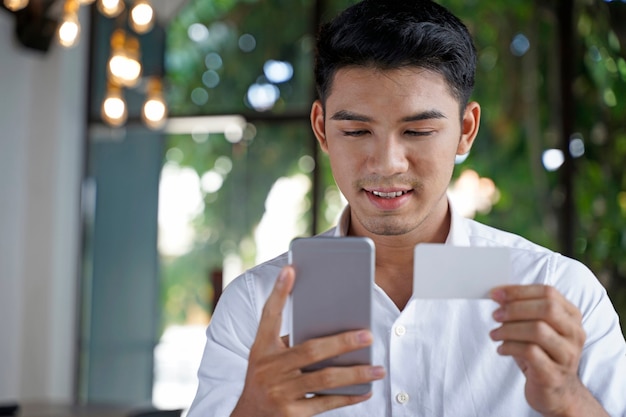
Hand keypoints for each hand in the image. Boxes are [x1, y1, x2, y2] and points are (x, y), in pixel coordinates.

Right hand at [231, 266, 385, 416]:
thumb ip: (290, 340)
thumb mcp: (267, 357)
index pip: (269, 316)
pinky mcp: (291, 414)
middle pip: (310, 351)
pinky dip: (348, 397)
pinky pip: (325, 403)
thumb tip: (331, 326)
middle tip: (368, 335)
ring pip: (324, 379)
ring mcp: (279, 392)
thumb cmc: (265, 378)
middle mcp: (268, 368)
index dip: (279, 292)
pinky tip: (365, 390)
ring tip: (378, 368)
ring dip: (355, 373)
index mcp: (261, 348)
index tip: (291, 270)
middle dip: (342, 342)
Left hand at [489, 285, 606, 416]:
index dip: (519, 291)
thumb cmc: (541, 353)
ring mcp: (567, 355)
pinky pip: (530, 352)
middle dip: (515, 308)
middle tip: (495, 315)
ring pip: (538, 330)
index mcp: (571, 316)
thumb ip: (522, 310)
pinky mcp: (554, 374)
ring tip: (494, 334)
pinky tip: (501, 349)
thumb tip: (498, 295)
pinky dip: (510, 347)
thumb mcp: (535, 328)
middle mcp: (574, 333)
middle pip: (547, 309)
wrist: (556, 392)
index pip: (548, 293)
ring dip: (509, 329)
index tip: (495, 294)